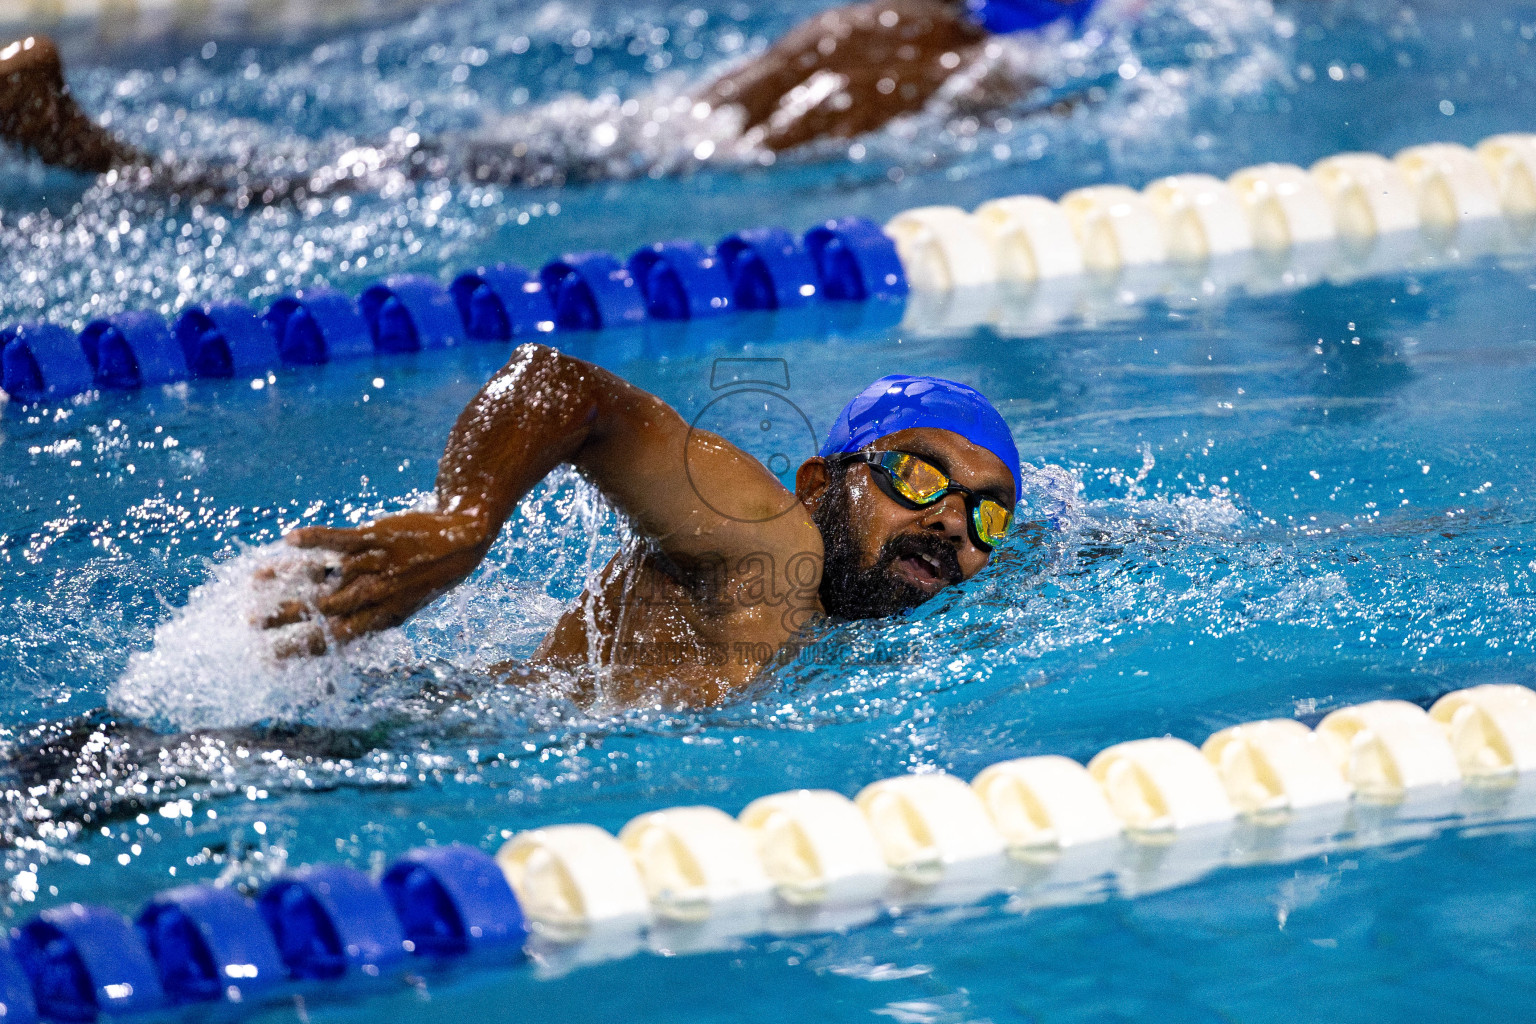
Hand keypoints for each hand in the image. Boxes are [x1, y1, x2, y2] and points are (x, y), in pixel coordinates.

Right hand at [260, 509, 493, 646]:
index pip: (335, 639)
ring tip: (255, 583)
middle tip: (250, 623)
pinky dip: (315, 539)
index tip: (269, 658)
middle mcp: (377, 594)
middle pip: (323, 610)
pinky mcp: (377, 536)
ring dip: (288, 578)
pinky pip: (341, 539)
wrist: (464, 539)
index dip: (301, 649)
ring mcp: (376, 564)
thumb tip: (334, 627)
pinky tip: (289, 540)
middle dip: (285, 618)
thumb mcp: (405, 604)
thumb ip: (371, 615)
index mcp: (383, 617)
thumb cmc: (429, 576)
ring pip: (326, 575)